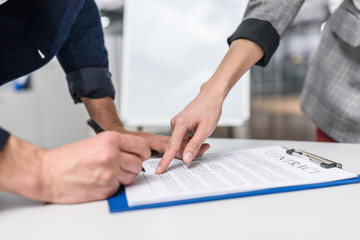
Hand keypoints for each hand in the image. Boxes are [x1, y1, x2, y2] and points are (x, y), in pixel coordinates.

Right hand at [0, 132, 149, 203]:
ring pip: (132, 176)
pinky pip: (119, 187)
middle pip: (138, 163)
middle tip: (121, 165)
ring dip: (124, 176)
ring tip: (107, 172)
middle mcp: (112, 155)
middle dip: (132, 165)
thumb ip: (116, 146)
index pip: (141, 146)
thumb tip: (134, 152)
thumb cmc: (67, 158)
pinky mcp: (106, 188)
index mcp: (110, 140)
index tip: (141, 154)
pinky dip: (112, 185)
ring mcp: (110, 173)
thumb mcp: (94, 142)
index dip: (142, 152)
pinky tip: (99, 180)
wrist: (47, 173)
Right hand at [155, 88, 222, 173]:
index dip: (166, 160)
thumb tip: (186, 158)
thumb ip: (195, 145)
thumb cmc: (210, 109)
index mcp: (180, 124)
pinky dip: (190, 140)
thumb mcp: (205, 130)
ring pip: (181, 142)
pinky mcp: (180, 124)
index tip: (159, 170)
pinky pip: (182, 138)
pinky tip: (198, 134)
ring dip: (191, 145)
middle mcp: (175, 123)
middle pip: (177, 146)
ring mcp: (177, 123)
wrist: (211, 96)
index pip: (171, 147)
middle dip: (188, 151)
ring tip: (205, 139)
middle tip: (205, 147)